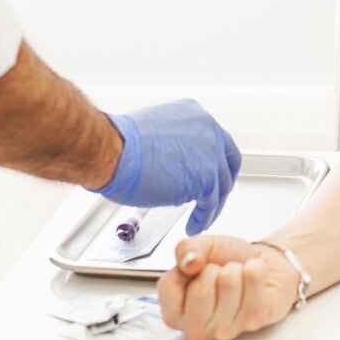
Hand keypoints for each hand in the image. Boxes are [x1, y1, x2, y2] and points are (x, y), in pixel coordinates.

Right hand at [88, 99, 241, 233]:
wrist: (112, 151)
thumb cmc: (120, 144)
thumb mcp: (156, 132)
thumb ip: (174, 143)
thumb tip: (176, 162)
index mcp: (194, 115)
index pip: (217, 140)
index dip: (216, 161)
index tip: (212, 174)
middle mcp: (208, 129)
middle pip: (227, 162)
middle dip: (220, 184)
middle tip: (211, 200)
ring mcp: (210, 153)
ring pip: (221, 186)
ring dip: (211, 206)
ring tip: (200, 219)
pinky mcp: (206, 177)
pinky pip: (210, 204)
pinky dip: (203, 218)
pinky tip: (194, 225)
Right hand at [157, 235, 299, 339]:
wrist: (261, 267)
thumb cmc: (226, 262)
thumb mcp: (201, 248)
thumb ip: (187, 249)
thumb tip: (190, 261)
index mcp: (175, 313)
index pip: (170, 286)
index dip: (188, 266)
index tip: (198, 269)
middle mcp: (197, 328)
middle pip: (200, 289)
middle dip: (214, 269)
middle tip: (221, 275)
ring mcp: (226, 329)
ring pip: (228, 281)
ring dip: (236, 268)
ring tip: (239, 278)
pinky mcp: (254, 320)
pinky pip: (253, 277)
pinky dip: (256, 266)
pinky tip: (255, 280)